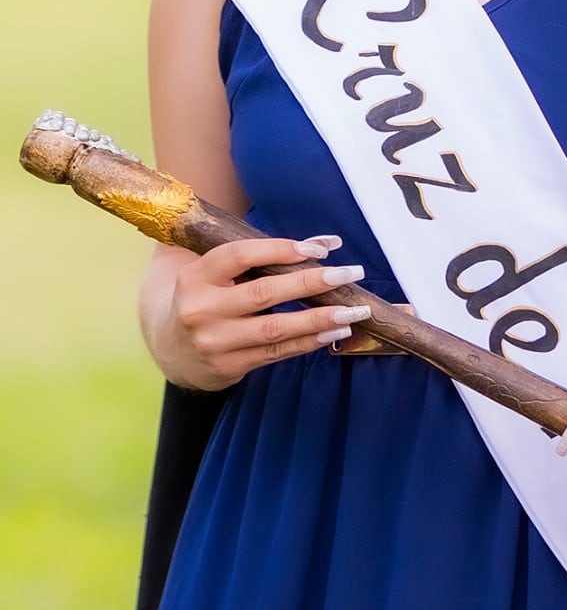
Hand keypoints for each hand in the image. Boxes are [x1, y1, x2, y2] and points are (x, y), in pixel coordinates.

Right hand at [150, 234, 370, 391]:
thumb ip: (259, 254)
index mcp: (195, 277)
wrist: (171, 347)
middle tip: (348, 273)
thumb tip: (323, 243)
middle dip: (310, 282)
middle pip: (263, 294)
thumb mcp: (215, 270)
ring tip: (352, 310)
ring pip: (275, 329)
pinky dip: (309, 341)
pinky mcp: (228, 366)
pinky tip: (334, 331)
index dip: (279, 249)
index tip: (318, 249)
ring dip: (319, 319)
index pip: (239, 256)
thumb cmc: (206, 295)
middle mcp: (201, 310)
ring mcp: (214, 342)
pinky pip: (276, 352)